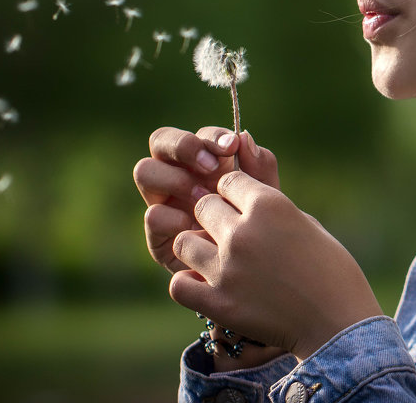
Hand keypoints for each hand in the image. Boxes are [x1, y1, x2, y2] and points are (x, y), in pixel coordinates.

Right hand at [134, 126, 278, 273]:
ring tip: (202, 196)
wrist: (263, 281)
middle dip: (183, 146)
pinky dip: (172, 216)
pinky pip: (152, 215)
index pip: (199, 136)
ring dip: (174, 178)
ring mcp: (166, 203)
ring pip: (145, 171)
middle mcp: (181, 176)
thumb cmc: (267, 234)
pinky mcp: (159, 236)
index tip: (231, 147)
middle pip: (160, 141)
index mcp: (208, 162)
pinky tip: (196, 228)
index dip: (211, 137)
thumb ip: (261, 169)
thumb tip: (244, 137)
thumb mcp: (270, 200)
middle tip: (210, 165)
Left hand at [169, 167, 382, 360]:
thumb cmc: (331, 269)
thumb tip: (243, 193)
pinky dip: (189, 284)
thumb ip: (270, 205)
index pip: (228, 181)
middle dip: (214, 216)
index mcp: (270, 205)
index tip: (242, 208)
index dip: (234, 193)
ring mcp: (227, 268)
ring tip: (214, 259)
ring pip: (184, 242)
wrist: (338, 323)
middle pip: (203, 206)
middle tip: (229, 234)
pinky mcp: (218, 303)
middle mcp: (243, 231)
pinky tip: (205, 285)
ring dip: (197, 248)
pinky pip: (179, 285)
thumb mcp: (306, 223)